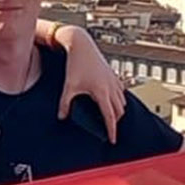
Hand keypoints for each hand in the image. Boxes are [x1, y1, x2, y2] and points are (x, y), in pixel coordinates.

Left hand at [56, 27, 125, 143]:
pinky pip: (121, 90)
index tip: (112, 139)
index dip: (111, 130)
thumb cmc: (76, 63)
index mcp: (102, 92)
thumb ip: (65, 104)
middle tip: (111, 130)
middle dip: (116, 121)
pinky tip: (114, 100)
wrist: (81, 45)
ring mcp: (114, 80)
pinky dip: (119, 98)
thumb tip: (62, 116)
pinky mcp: (113, 74)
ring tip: (112, 117)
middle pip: (119, 110)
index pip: (109, 116)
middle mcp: (111, 87)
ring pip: (122, 100)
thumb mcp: (69, 86)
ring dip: (119, 110)